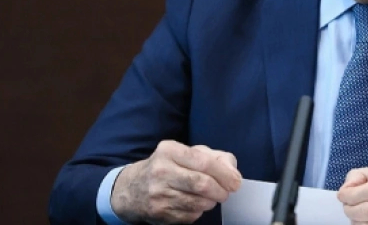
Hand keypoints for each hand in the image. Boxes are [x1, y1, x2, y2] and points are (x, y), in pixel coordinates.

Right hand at [110, 140, 241, 223]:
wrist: (131, 189)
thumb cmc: (168, 167)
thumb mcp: (187, 153)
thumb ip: (215, 157)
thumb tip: (233, 172)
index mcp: (169, 150)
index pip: (204, 162)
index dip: (225, 174)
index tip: (235, 182)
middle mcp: (161, 171)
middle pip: (202, 184)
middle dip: (221, 191)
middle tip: (226, 193)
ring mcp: (157, 193)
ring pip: (198, 203)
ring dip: (211, 202)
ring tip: (211, 198)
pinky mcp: (158, 212)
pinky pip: (190, 216)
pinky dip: (199, 212)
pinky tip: (195, 204)